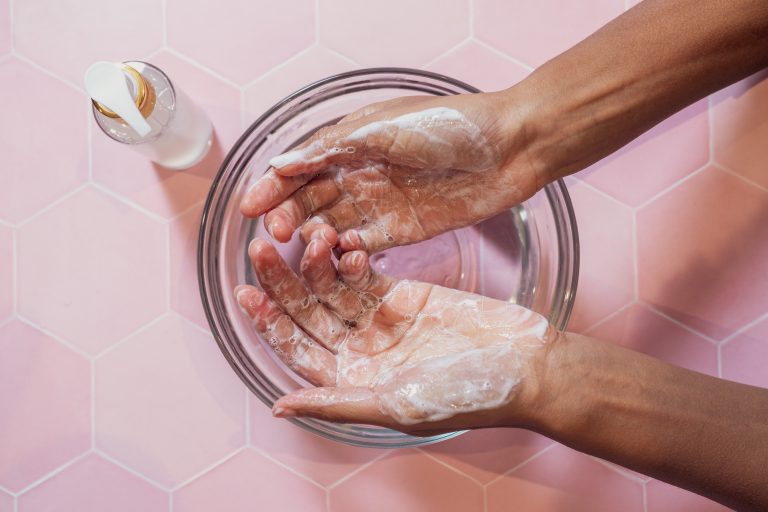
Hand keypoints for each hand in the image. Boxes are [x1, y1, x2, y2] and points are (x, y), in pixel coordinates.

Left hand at [235, 228, 555, 432]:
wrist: (521, 365)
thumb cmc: (462, 393)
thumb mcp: (392, 405)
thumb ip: (334, 401)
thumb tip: (277, 407)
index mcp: (350, 381)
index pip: (296, 348)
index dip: (269, 321)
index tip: (246, 292)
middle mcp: (358, 350)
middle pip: (308, 312)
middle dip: (282, 283)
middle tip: (261, 249)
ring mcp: (379, 320)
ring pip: (331, 288)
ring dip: (314, 263)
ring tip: (305, 235)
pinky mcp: (401, 294)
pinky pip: (363, 272)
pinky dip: (348, 257)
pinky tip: (336, 240)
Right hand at [240, 92, 543, 254]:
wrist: (509, 147)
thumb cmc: (448, 126)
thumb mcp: (382, 129)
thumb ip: (331, 149)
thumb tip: (281, 163)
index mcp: (350, 144)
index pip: (300, 169)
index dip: (273, 187)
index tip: (249, 207)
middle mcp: (359, 175)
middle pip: (310, 201)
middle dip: (288, 215)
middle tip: (275, 233)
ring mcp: (380, 204)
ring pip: (333, 226)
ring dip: (315, 237)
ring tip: (305, 245)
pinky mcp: (402, 230)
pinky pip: (364, 246)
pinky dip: (348, 253)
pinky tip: (339, 256)